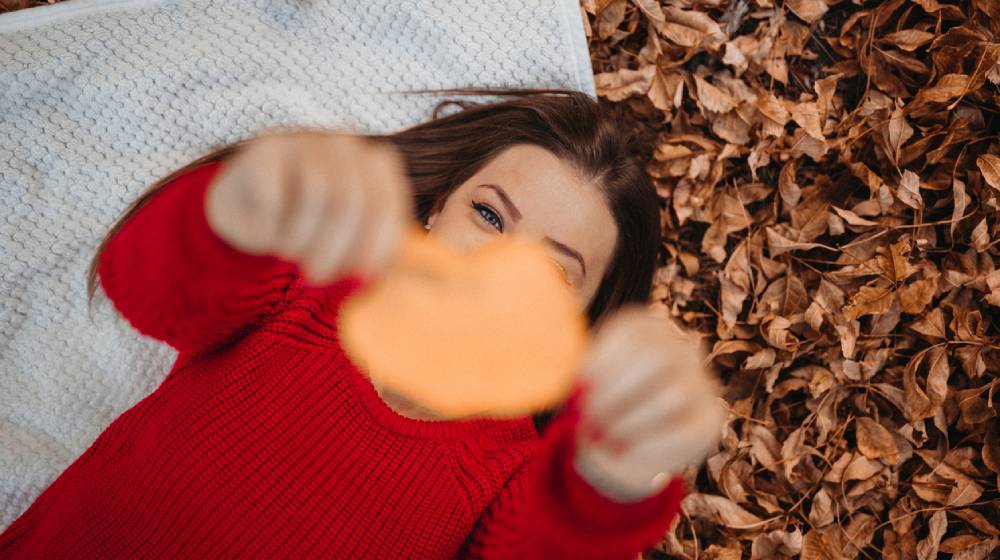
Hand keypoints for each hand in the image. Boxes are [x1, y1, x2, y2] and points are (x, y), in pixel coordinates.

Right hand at [205, 129, 412, 283]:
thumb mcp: (359, 242)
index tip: (361, 279)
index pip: (386, 206)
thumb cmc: (317, 231)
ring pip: (315, 195)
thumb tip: (421, 279)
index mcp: (379, 164)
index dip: (374, 248)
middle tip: (318, 278)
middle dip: (334, 250)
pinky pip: (274, 196)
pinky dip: (270, 229)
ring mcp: (305, 141)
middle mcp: (346, 145)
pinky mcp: (264, 149)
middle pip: (351, 201)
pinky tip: (266, 236)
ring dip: (301, 240)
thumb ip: (390, 255)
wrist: (257, 212)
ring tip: (290, 254)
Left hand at [572, 305, 725, 500]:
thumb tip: (574, 387)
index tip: (579, 388)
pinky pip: (684, 432)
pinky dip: (648, 446)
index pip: (631, 334)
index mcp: (647, 330)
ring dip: (631, 421)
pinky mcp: (709, 418)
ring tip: (605, 436)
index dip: (602, 362)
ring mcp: (701, 382)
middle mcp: (680, 349)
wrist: (626, 444)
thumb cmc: (603, 405)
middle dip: (617, 392)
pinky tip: (624, 452)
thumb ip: (581, 382)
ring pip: (674, 395)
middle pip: (657, 358)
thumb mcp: (586, 387)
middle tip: (590, 417)